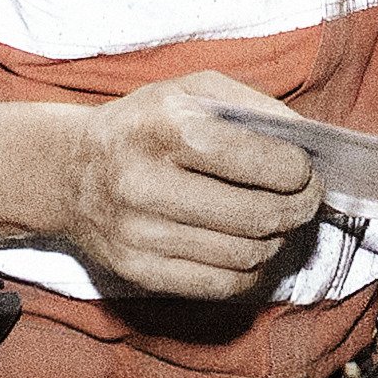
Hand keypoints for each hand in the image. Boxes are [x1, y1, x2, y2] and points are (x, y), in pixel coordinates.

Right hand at [59, 73, 322, 304]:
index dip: (298, 170)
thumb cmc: (145, 126)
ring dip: (275, 239)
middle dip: (299, 208)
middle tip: (304, 199)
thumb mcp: (191, 91)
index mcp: (163, 126)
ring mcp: (139, 233)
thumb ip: (254, 108)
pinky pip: (223, 286)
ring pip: (247, 254)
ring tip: (271, 219)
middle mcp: (145, 181)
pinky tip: (246, 246)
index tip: (304, 170)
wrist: (68, 172)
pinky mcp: (138, 272)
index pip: (257, 160)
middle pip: (259, 214)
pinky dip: (250, 270)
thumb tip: (309, 145)